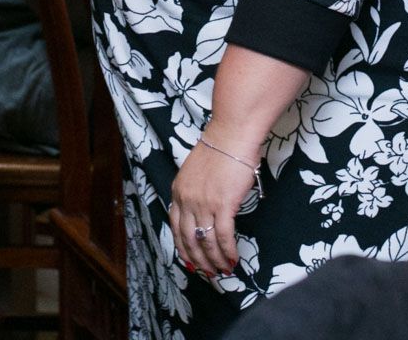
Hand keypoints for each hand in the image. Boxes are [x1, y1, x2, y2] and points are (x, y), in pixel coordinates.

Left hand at [169, 135, 258, 278]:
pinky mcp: (223, 205)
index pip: (175, 227)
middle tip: (207, 272)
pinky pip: (223, 236)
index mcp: (178, 191)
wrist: (231, 135)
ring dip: (214, 260)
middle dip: (198, 259)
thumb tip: (203, 210)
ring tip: (222, 271)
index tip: (190, 260)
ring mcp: (203, 204)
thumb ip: (195, 191)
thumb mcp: (195, 171)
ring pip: (206, 241)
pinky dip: (228, 251)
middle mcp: (186, 200)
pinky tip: (233, 259)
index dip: (182, 247)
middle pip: (188, 239)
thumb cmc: (219, 149)